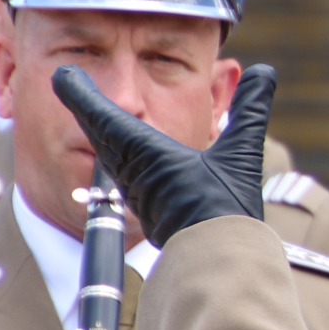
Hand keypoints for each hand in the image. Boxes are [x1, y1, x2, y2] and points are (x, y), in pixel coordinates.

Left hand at [54, 63, 274, 245]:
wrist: (216, 258)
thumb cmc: (225, 206)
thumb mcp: (242, 152)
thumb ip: (250, 110)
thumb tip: (264, 71)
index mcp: (146, 153)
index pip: (105, 117)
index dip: (82, 95)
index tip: (64, 76)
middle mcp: (132, 171)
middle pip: (98, 132)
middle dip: (84, 105)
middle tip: (69, 82)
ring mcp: (134, 190)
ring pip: (106, 152)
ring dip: (96, 127)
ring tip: (87, 107)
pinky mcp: (141, 205)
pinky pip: (118, 171)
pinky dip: (111, 151)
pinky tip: (113, 150)